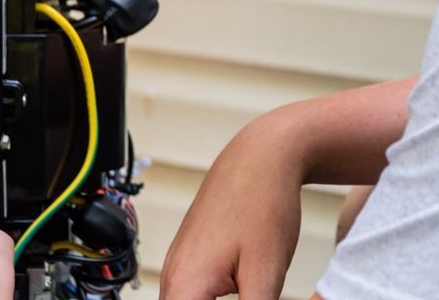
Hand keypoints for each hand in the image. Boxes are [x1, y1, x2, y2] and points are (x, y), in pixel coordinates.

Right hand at [161, 78, 413, 299]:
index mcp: (183, 286)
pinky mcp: (191, 254)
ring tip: (253, 281)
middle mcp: (172, 276)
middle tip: (257, 289)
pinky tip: (246, 284)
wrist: (264, 153)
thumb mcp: (266, 274)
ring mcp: (179, 263)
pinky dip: (215, 295)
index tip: (251, 296)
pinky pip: (196, 290)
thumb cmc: (265, 202)